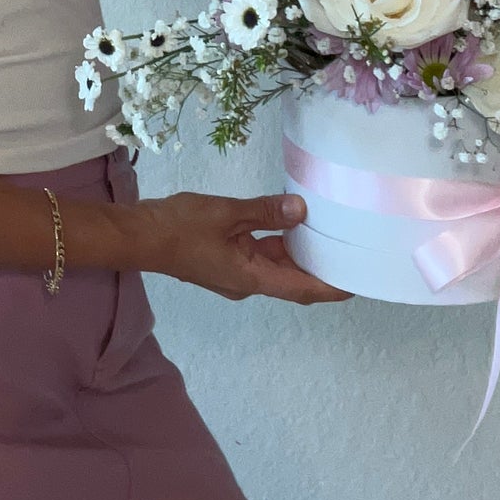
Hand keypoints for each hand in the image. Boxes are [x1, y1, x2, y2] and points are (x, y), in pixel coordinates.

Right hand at [137, 190, 354, 303]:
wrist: (141, 235)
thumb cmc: (181, 227)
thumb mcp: (226, 213)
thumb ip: (265, 212)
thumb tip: (302, 211)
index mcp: (251, 278)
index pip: (302, 289)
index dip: (331, 288)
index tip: (358, 282)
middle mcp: (248, 282)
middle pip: (292, 280)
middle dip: (321, 268)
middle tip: (351, 249)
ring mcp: (235, 272)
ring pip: (277, 266)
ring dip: (300, 253)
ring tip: (328, 233)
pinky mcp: (226, 260)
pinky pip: (261, 255)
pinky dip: (279, 244)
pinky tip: (290, 223)